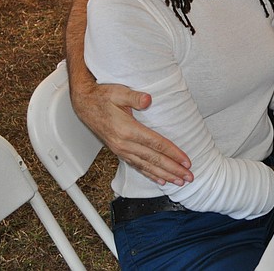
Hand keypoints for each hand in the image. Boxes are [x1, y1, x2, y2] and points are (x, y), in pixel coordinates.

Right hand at [71, 81, 193, 185]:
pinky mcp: (119, 151)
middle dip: (173, 169)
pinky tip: (160, 179)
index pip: (155, 144)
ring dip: (164, 175)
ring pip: (146, 166)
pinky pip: (137, 166)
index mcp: (127, 130)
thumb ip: (134, 96)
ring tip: (179, 182)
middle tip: (189, 177)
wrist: (84, 104)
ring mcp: (121, 149)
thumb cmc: (102, 96)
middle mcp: (124, 143)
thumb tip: (148, 100)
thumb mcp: (118, 92)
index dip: (172, 153)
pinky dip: (150, 174)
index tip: (186, 161)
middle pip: (153, 159)